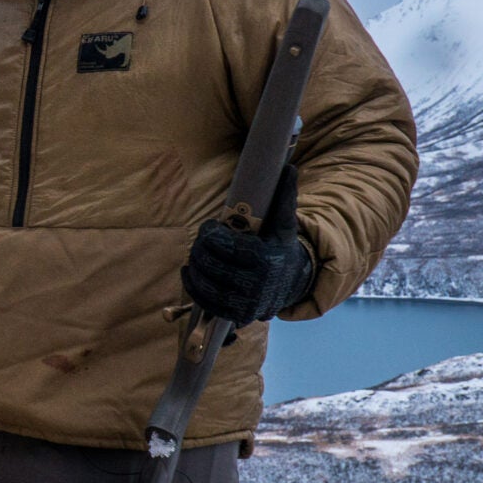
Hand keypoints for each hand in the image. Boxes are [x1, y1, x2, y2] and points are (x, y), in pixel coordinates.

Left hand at [181, 163, 316, 323]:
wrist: (292, 283)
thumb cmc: (281, 248)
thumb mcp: (285, 224)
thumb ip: (284, 198)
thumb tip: (289, 167)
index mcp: (265, 260)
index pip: (227, 246)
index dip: (211, 234)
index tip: (211, 225)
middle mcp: (256, 285)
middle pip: (212, 265)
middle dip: (201, 248)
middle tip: (202, 239)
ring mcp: (245, 303)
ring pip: (205, 285)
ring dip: (194, 267)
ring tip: (197, 254)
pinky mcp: (236, 315)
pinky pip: (205, 303)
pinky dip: (193, 287)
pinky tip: (190, 272)